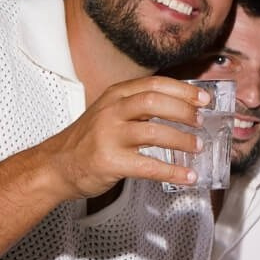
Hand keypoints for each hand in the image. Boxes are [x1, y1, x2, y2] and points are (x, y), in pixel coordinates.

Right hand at [37, 76, 211, 197]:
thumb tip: (181, 109)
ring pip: (154, 132)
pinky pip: (149, 166)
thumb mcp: (109, 113)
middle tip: (202, 122)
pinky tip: (187, 176)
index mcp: (115, 96)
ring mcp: (109, 136)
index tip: (204, 99)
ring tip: (197, 147)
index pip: (154, 84)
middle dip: (185, 111)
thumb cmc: (88, 141)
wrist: (56, 166)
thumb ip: (137, 108)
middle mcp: (112, 111)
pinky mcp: (110, 162)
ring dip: (182, 140)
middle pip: (155, 102)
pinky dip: (173, 171)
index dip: (183, 90)